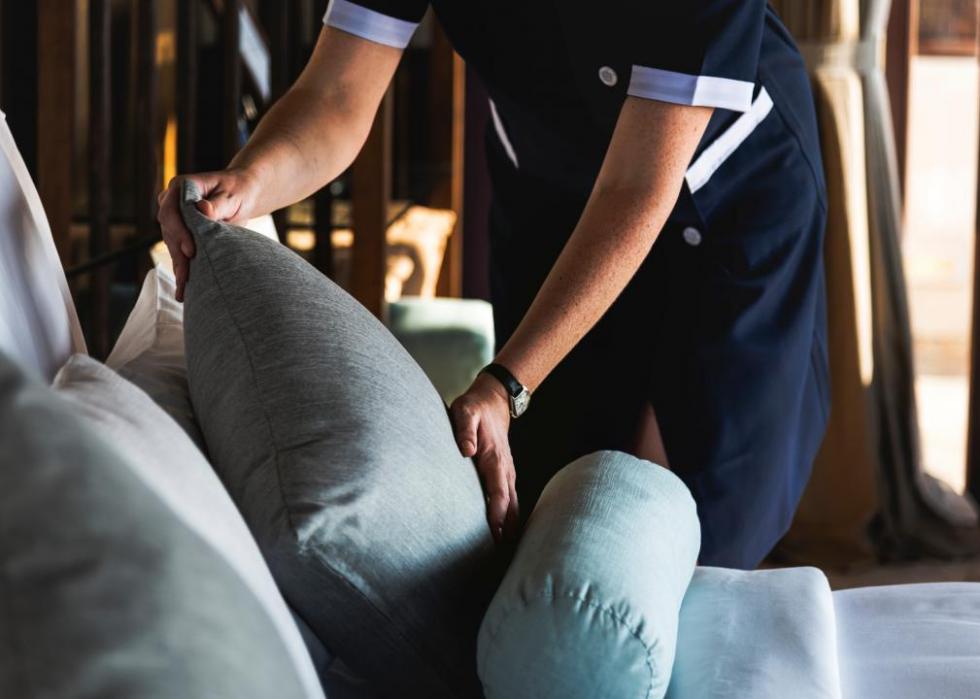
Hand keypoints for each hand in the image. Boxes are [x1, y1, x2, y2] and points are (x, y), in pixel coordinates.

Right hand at [156, 168, 258, 301]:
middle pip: (169, 230)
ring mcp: (175, 218)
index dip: (179, 232)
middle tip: (186, 277)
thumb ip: (218, 204)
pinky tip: (183, 287)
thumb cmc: (239, 191)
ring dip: (178, 266)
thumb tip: (203, 209)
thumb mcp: (232, 195)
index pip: (171, 211)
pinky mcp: (181, 232)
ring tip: (183, 289)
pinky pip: (179, 251)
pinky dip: (182, 268)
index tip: (190, 250)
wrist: (243, 193)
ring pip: (172, 244)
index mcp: (181, 187)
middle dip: (177, 255)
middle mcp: (172, 202)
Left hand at [450, 373, 519, 543]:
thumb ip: (464, 429)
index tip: (495, 531)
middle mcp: (505, 467)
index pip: (498, 490)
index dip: (497, 512)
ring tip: (506, 548)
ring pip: (513, 501)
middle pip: (509, 502)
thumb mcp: (465, 411)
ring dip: (511, 523)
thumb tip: (466, 450)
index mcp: (494, 457)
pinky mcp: (505, 472)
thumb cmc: (475, 407)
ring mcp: (507, 470)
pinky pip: (511, 496)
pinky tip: (507, 529)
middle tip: (500, 551)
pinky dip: (511, 513)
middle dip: (506, 526)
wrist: (494, 399)